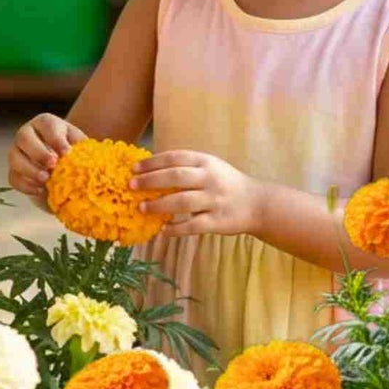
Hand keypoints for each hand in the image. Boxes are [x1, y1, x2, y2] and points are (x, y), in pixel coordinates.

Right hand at [8, 113, 86, 201]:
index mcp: (46, 123)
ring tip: (46, 180)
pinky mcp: (14, 171)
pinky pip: (13, 178)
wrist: (63, 169)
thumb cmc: (73, 153)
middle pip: (24, 137)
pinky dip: (26, 185)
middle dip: (38, 152)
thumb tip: (90, 159)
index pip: (47, 125)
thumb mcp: (81, 146)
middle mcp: (27, 134)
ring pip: (14, 158)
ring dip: (29, 169)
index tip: (67, 153)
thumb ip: (84, 149)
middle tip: (53, 164)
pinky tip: (40, 190)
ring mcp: (17, 152)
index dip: (56, 139)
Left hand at [131, 150, 264, 237]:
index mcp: (206, 162)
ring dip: (158, 206)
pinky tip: (161, 230)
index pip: (175, 158)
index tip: (134, 168)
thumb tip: (149, 171)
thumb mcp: (210, 168)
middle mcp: (210, 179)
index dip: (152, 162)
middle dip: (150, 181)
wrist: (257, 203)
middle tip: (131, 186)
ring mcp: (214, 200)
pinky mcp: (217, 221)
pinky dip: (174, 229)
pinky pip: (191, 226)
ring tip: (141, 208)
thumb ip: (186, 168)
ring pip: (181, 202)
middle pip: (175, 178)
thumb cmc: (226, 184)